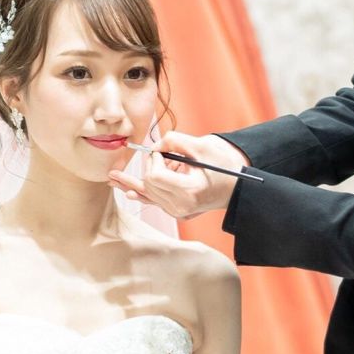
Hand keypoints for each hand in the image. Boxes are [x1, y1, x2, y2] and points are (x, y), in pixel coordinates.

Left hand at [109, 132, 249, 218]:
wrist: (240, 185)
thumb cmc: (226, 164)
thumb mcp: (203, 146)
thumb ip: (175, 141)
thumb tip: (154, 147)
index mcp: (189, 191)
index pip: (155, 177)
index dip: (153, 161)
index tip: (161, 151)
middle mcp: (182, 206)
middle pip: (148, 186)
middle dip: (145, 169)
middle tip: (142, 160)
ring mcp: (180, 211)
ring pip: (148, 194)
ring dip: (135, 182)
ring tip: (113, 177)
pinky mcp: (179, 211)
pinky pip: (156, 201)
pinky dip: (142, 194)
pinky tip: (128, 191)